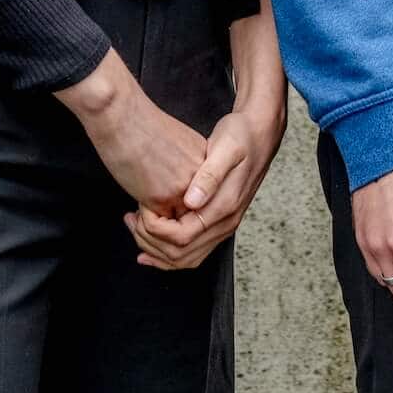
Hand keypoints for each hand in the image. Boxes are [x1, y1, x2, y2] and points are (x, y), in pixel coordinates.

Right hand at [58, 50, 207, 215]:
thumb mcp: (177, 144)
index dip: (180, 213)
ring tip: (137, 222)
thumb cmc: (142, 126)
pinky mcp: (162, 197)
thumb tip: (174, 191)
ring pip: (177, 228)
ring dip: (155, 231)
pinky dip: (143, 226)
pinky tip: (132, 216)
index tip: (161, 215)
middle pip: (193, 217)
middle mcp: (201, 178)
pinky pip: (157, 226)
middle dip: (170, 229)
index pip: (201, 200)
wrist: (123, 115)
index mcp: (206, 163)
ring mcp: (184, 189)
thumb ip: (184, 168)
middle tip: (145, 225)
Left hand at [127, 97, 287, 269]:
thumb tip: (192, 201)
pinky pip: (192, 252)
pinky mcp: (219, 223)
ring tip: (136, 228)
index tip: (141, 209)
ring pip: (185, 258)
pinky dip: (168, 254)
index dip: (155, 230)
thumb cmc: (241, 136)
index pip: (182, 237)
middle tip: (132, 219)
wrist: (261, 134)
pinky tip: (151, 246)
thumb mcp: (225, 147)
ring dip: (156, 250)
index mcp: (225, 207)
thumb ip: (209, 176)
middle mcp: (226, 223)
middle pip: (180, 254)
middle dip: (149, 242)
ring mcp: (224, 226)